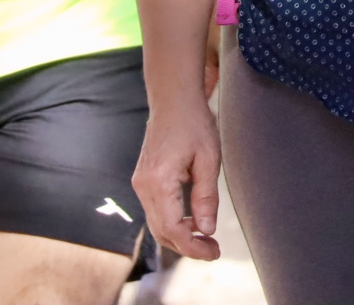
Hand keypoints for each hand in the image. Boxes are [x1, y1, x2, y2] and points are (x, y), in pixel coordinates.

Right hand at [134, 94, 223, 261]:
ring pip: (157, 224)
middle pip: (161, 232)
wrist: (173, 100)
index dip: (193, 246)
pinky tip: (192, 220)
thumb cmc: (194, 124)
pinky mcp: (143, 181)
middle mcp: (143, 185)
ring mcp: (140, 183)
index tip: (213, 252)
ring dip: (180, 235)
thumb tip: (207, 230)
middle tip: (213, 250)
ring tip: (206, 237)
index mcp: (158, 181)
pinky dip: (173, 222)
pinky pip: (156, 211)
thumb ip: (206, 197)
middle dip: (187, 246)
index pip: (172, 229)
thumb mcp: (208, 159)